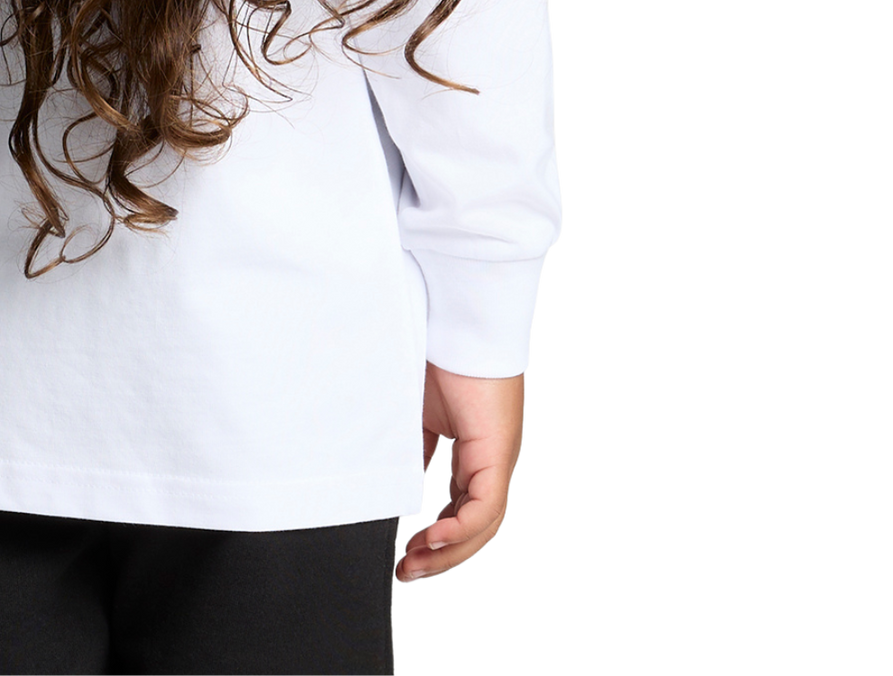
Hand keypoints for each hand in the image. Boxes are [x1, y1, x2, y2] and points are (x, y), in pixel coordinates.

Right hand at [395, 363, 527, 586]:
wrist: (456, 320)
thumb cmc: (438, 353)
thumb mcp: (415, 412)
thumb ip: (411, 446)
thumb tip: (393, 479)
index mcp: (474, 452)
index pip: (460, 509)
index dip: (435, 538)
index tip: (404, 556)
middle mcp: (491, 461)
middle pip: (474, 526)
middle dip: (440, 556)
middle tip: (407, 572)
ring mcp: (499, 458)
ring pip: (484, 524)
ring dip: (449, 551)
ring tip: (415, 564)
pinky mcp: (499, 451)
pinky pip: (486, 505)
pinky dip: (461, 528)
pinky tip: (433, 538)